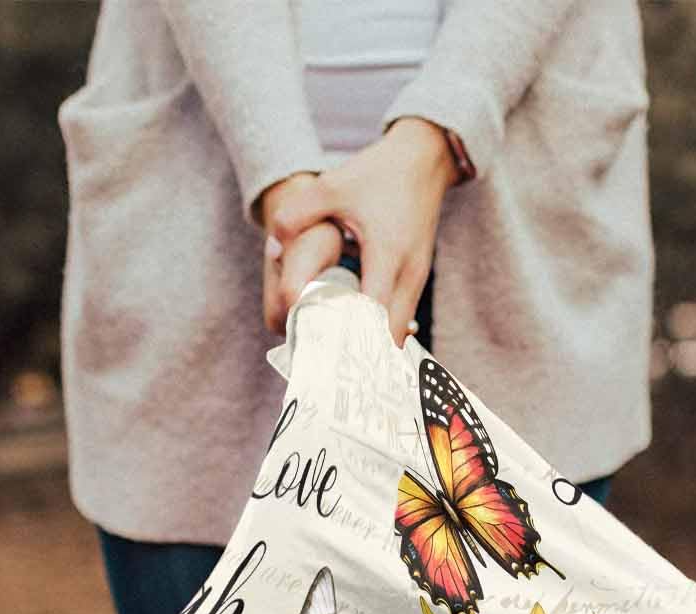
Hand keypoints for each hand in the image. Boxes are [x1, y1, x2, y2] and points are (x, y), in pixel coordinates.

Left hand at [265, 118, 458, 344]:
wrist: (424, 159)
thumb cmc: (378, 173)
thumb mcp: (333, 186)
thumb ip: (296, 214)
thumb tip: (271, 248)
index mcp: (387, 254)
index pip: (371, 315)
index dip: (350, 339)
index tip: (326, 358)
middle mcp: (408, 274)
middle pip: (388, 336)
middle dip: (361, 356)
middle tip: (328, 370)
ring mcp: (417, 279)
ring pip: (397, 332)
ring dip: (371, 347)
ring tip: (338, 361)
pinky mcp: (417, 280)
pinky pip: (400, 319)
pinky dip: (380, 333)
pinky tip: (355, 340)